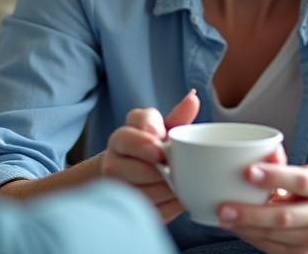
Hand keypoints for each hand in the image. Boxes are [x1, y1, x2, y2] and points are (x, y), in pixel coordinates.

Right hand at [100, 89, 199, 222]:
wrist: (134, 178)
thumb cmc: (155, 149)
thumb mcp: (166, 131)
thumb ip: (179, 117)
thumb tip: (193, 97)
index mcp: (124, 135)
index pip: (130, 131)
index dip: (144, 138)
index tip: (159, 145)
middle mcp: (113, 157)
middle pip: (131, 166)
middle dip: (156, 171)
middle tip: (174, 172)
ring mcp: (115, 184)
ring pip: (137, 191)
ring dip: (163, 191)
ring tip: (179, 187)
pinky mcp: (124, 207)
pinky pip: (145, 210)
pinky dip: (165, 207)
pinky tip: (174, 200)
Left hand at [216, 161, 307, 253]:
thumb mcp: (303, 171)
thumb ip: (281, 163)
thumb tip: (264, 148)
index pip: (300, 181)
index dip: (274, 177)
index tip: (247, 171)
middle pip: (285, 216)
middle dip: (251, 214)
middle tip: (224, 208)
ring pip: (276, 235)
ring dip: (247, 228)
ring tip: (223, 219)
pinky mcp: (302, 253)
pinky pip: (272, 247)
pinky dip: (251, 237)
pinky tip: (235, 227)